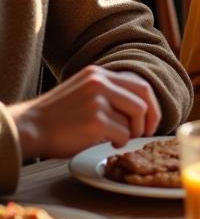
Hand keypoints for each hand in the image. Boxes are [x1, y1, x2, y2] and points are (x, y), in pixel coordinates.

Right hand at [9, 65, 160, 159]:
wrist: (28, 128)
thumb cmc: (57, 116)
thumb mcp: (83, 91)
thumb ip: (108, 92)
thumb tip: (141, 107)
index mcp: (98, 74)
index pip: (140, 85)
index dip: (152, 104)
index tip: (151, 119)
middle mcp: (100, 83)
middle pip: (144, 100)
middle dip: (150, 119)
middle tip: (146, 132)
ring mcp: (98, 101)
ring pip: (135, 118)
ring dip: (133, 133)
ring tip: (118, 139)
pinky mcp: (96, 121)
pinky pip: (124, 134)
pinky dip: (120, 142)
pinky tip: (108, 143)